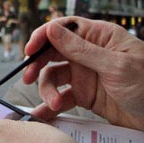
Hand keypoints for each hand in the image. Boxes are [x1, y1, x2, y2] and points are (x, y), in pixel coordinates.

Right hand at [23, 16, 143, 130]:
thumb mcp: (115, 65)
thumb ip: (81, 49)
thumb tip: (51, 30)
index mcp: (97, 37)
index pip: (63, 28)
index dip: (43, 36)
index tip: (29, 50)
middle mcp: (87, 54)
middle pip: (52, 53)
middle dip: (37, 65)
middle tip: (28, 78)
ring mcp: (83, 74)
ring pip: (53, 77)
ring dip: (47, 90)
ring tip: (54, 104)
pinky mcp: (82, 94)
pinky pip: (60, 97)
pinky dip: (50, 105)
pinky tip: (44, 114)